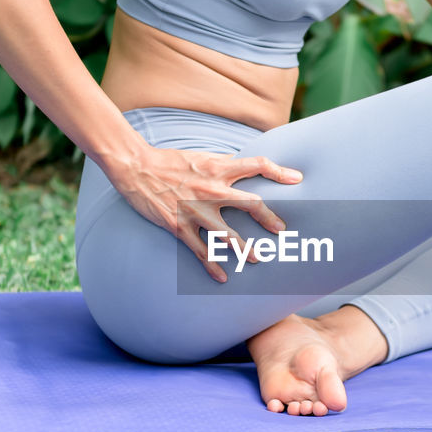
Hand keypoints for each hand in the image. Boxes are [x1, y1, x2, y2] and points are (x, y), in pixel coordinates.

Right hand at [105, 144, 302, 282]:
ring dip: (244, 249)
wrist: (135, 166)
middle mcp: (212, 188)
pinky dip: (212, 265)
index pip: (257, 164)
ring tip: (257, 259)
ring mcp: (196, 210)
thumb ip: (222, 166)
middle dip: (269, 218)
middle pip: (251, 204)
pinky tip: (222, 276)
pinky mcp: (179, 225)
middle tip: (281, 231)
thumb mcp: (200, 156)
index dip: (280, 171)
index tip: (297, 179)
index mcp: (218, 167)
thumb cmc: (168, 160)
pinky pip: (200, 250)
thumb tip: (241, 169)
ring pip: (227, 235)